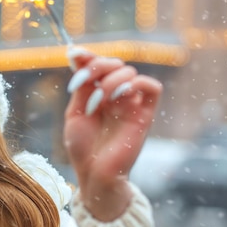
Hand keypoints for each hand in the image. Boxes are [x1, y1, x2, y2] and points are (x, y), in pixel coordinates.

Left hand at [63, 47, 161, 220]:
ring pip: (129, 72)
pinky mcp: (144, 114)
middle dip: (97, 66)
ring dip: (110, 81)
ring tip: (96, 102)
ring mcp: (130, 103)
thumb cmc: (82, 148)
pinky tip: (119, 95)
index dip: (87, 56)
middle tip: (83, 81)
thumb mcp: (75, 114)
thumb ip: (82, 87)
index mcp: (95, 94)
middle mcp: (114, 96)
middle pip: (113, 64)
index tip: (75, 53)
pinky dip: (137, 83)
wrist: (94, 173)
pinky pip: (152, 88)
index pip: (96, 66)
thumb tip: (80, 58)